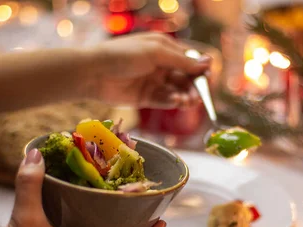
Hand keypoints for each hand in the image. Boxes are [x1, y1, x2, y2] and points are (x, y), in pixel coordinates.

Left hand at [88, 32, 210, 108]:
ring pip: (176, 91)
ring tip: (187, 101)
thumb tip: (208, 62)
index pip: (189, 60)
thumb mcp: (156, 52)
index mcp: (164, 48)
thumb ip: (182, 60)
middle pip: (185, 78)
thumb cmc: (123, 55)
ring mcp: (153, 82)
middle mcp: (160, 65)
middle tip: (198, 97)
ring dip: (185, 96)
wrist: (94, 73)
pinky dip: (172, 102)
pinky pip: (164, 101)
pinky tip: (176, 102)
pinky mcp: (145, 98)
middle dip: (194, 87)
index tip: (208, 80)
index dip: (200, 70)